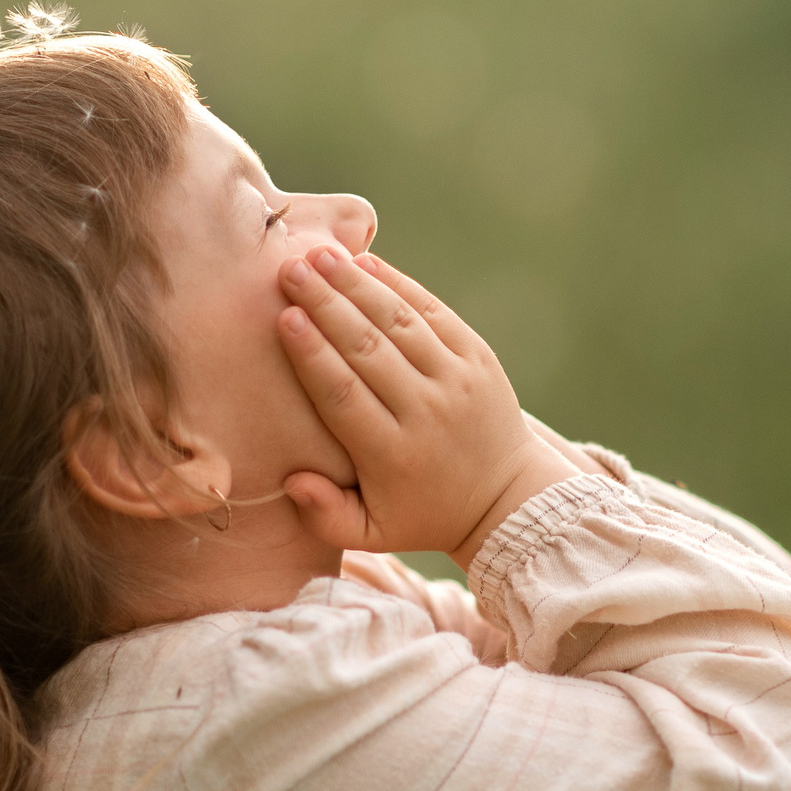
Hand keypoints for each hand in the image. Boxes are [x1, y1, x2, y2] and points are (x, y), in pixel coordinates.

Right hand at [275, 246, 583, 567]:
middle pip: (368, 349)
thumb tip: (293, 480)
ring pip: (400, 323)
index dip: (313, 356)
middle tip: (290, 270)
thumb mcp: (372, 534)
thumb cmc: (422, 513)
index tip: (286, 319)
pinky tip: (365, 262)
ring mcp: (457, 380)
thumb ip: (326, 516)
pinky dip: (400, 285)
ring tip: (319, 256)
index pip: (345, 396)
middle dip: (327, 305)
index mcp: (394, 455)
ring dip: (357, 285)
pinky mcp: (478, 358)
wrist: (505, 499)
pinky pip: (434, 313)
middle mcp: (427, 412)